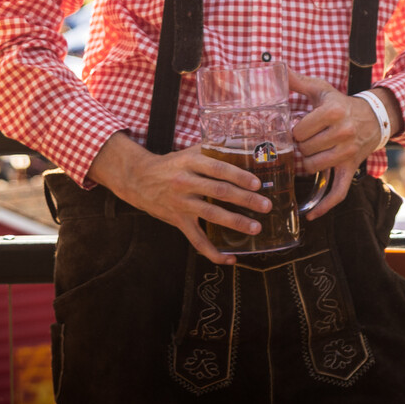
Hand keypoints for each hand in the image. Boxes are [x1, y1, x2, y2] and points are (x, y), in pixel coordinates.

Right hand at [88, 132, 267, 264]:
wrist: (139, 179)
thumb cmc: (171, 164)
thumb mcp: (189, 152)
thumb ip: (213, 149)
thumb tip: (242, 145)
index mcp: (190, 162)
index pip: (218, 168)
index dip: (238, 176)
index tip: (256, 183)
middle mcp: (185, 182)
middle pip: (219, 192)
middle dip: (245, 200)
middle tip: (265, 206)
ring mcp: (180, 203)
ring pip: (211, 215)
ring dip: (236, 222)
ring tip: (256, 227)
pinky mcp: (177, 221)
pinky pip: (196, 240)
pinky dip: (213, 252)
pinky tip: (231, 258)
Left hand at [285, 67, 386, 219]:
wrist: (373, 117)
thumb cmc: (340, 103)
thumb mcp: (321, 89)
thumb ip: (297, 81)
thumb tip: (275, 68)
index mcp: (332, 111)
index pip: (299, 131)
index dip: (293, 132)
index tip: (295, 130)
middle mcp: (342, 132)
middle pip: (305, 149)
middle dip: (298, 148)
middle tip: (300, 144)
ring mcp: (347, 153)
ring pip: (314, 167)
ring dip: (305, 165)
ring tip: (305, 157)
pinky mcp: (351, 169)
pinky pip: (338, 192)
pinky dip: (324, 206)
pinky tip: (310, 215)